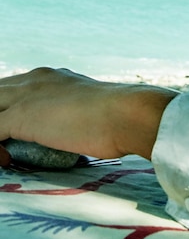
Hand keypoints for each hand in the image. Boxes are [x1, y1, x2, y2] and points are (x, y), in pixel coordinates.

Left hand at [0, 68, 177, 160]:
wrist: (127, 113)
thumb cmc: (119, 116)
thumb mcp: (89, 107)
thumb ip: (74, 111)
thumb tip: (78, 129)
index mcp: (51, 76)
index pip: (11, 89)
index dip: (6, 110)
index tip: (14, 135)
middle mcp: (35, 79)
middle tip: (6, 145)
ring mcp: (26, 96)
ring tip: (4, 155)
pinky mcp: (21, 116)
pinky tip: (6, 162)